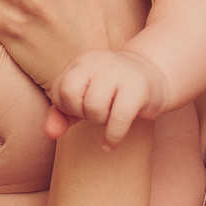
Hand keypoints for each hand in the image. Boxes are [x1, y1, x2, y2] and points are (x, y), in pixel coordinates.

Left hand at [51, 49, 171, 148]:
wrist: (155, 77)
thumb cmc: (114, 91)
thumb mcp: (84, 98)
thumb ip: (62, 114)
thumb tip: (50, 132)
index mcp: (82, 61)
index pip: (58, 90)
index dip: (68, 108)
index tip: (85, 108)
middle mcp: (98, 61)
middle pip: (71, 96)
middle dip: (81, 113)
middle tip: (97, 113)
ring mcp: (119, 72)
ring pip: (94, 108)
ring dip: (100, 122)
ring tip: (110, 117)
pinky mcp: (138, 88)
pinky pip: (117, 120)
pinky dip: (112, 138)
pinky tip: (110, 145)